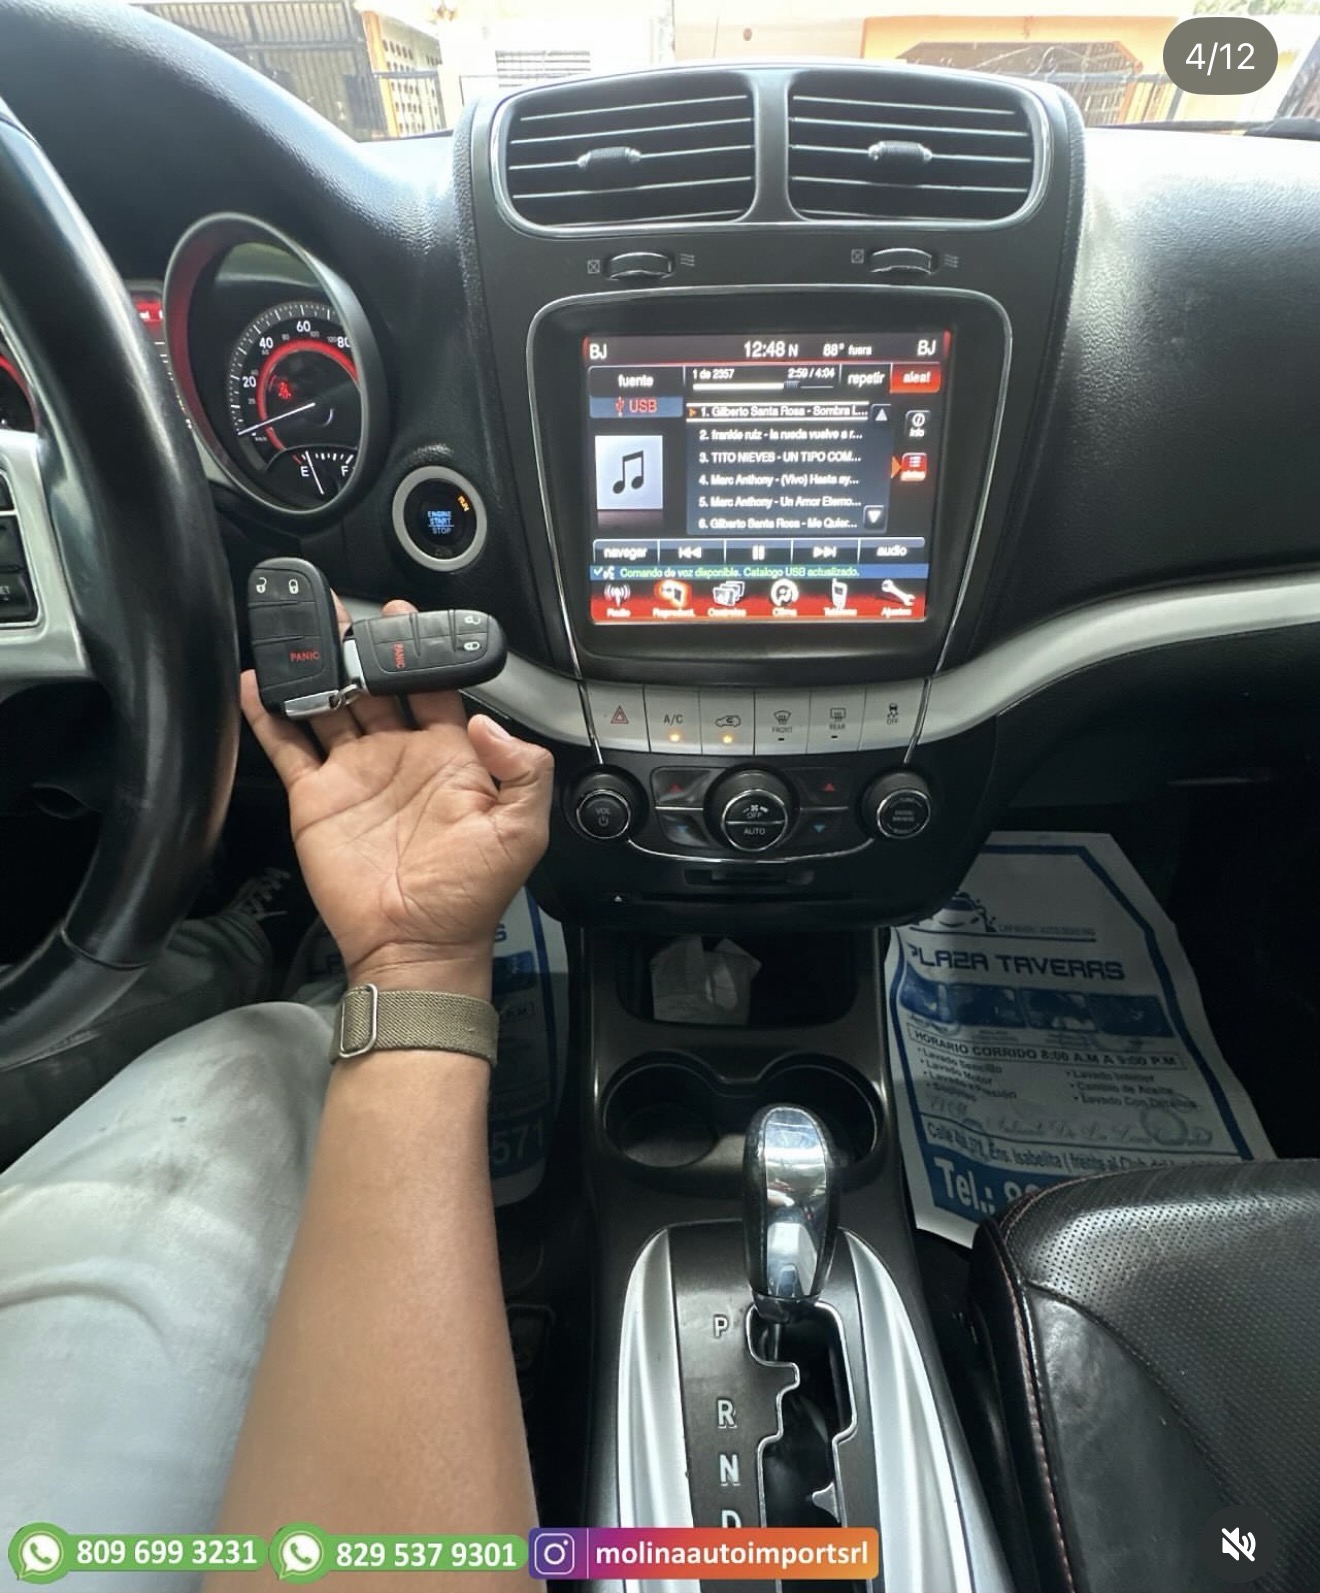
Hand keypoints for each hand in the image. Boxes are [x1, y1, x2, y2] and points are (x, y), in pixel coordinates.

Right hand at [240, 597, 554, 996]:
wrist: (415, 944)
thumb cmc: (471, 897)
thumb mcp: (520, 832)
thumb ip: (522, 770)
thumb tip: (487, 722)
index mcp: (449, 756)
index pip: (433, 686)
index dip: (417, 650)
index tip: (402, 618)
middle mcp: (399, 755)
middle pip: (375, 685)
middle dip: (359, 648)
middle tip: (342, 613)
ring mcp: (355, 773)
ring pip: (330, 705)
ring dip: (314, 671)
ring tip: (297, 634)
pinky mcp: (316, 796)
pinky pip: (289, 746)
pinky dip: (270, 714)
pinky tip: (256, 684)